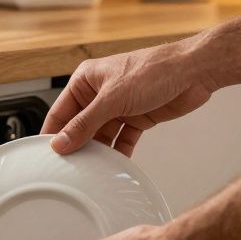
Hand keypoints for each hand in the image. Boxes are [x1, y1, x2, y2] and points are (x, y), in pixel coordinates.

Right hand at [42, 40, 217, 155]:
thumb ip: (85, 123)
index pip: (60, 111)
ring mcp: (119, 107)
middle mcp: (100, 94)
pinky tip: (115, 165)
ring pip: (101, 135)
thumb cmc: (154, 70)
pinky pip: (122, 139)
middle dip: (77, 145)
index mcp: (86, 80)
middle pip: (80, 126)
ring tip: (92, 170)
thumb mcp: (112, 99)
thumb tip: (61, 141)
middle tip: (70, 168)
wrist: (193, 72)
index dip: (53, 133)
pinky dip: (119, 152)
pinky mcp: (137, 118)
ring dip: (99, 151)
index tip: (47, 155)